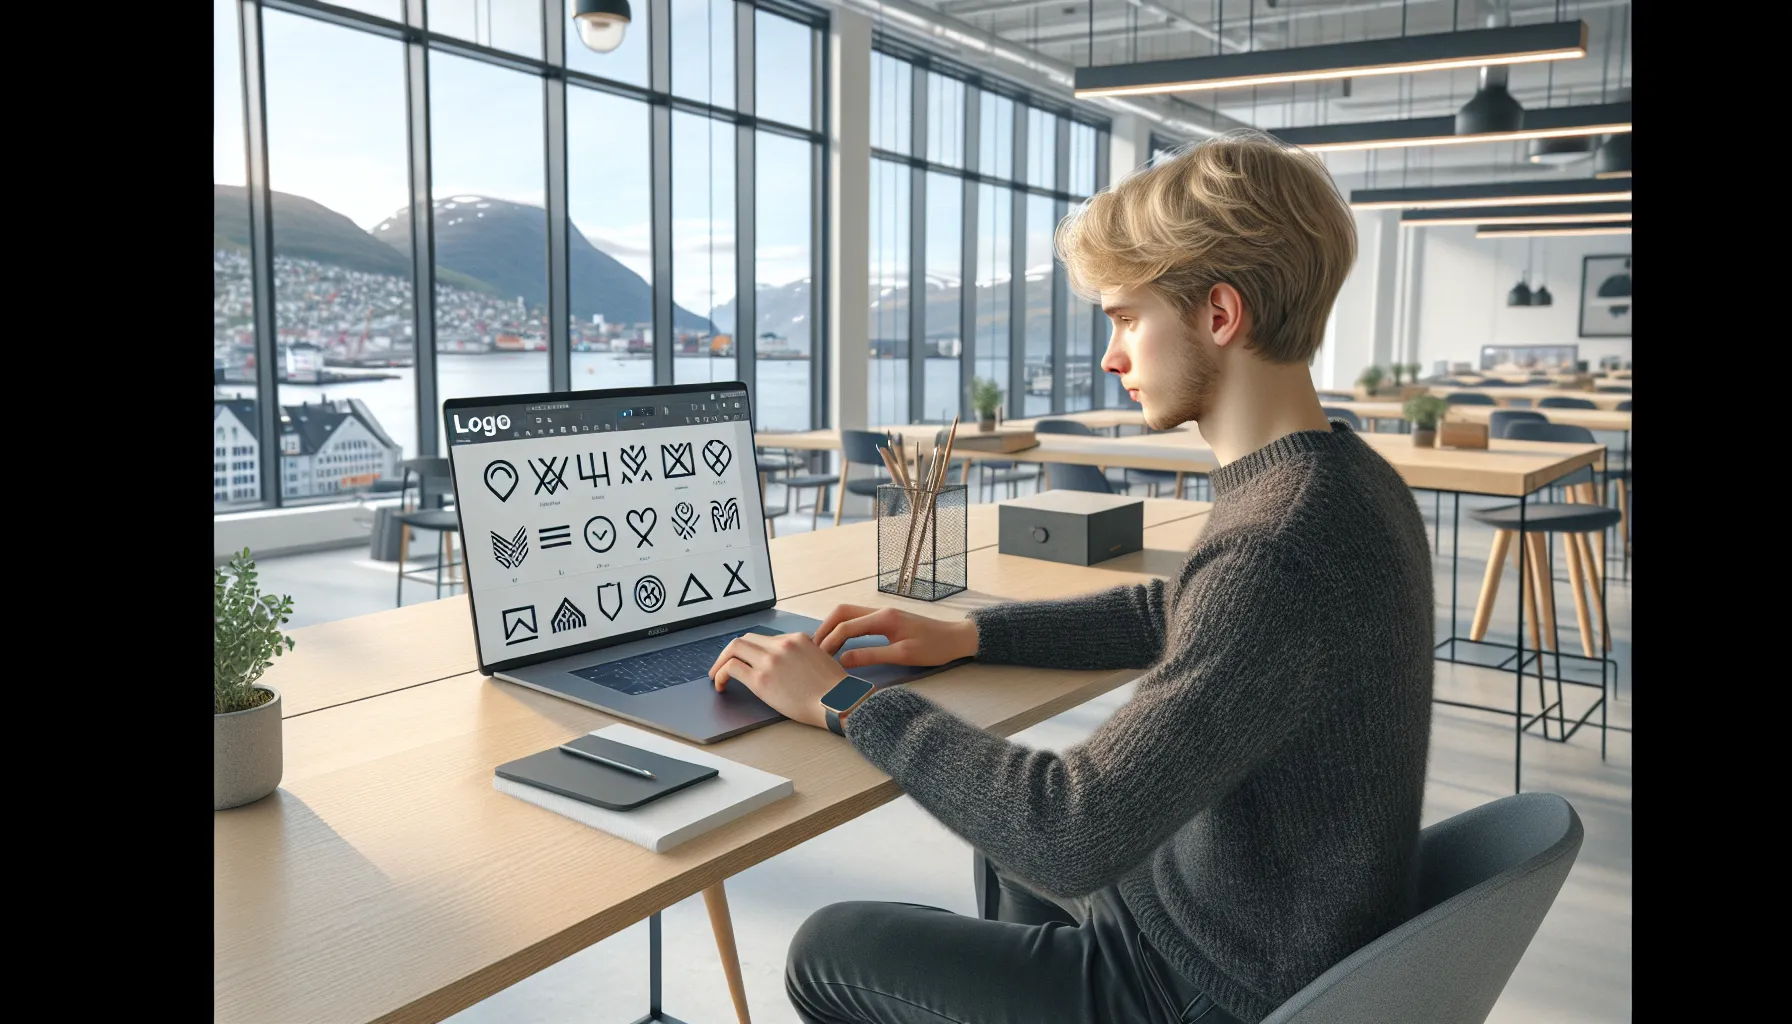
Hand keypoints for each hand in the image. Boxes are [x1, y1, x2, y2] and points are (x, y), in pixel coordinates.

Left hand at [708, 631, 843, 729]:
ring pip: (734, 648)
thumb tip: (789, 666)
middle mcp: (781, 645)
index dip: (751, 650)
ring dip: (722, 661)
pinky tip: (721, 685)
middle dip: (731, 652)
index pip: (765, 638)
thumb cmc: (835, 690)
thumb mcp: (821, 660)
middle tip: (724, 665)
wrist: (839, 702)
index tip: (746, 660)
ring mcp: (770, 660)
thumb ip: (803, 655)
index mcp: (797, 639)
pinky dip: (722, 674)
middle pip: (746, 639)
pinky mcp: (761, 679)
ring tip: (717, 675)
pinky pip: (732, 668)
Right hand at [810, 605, 978, 669]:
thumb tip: (842, 661)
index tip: (818, 659)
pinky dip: (844, 628)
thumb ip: (871, 656)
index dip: (829, 642)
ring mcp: (883, 613)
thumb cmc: (935, 648)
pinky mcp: (887, 619)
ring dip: (833, 626)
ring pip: (849, 613)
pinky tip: (841, 642)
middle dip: (825, 629)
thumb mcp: (903, 655)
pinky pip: (858, 619)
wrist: (957, 638)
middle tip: (814, 650)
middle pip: (842, 612)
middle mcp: (880, 611)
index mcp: (883, 618)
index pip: (846, 627)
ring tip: (823, 646)